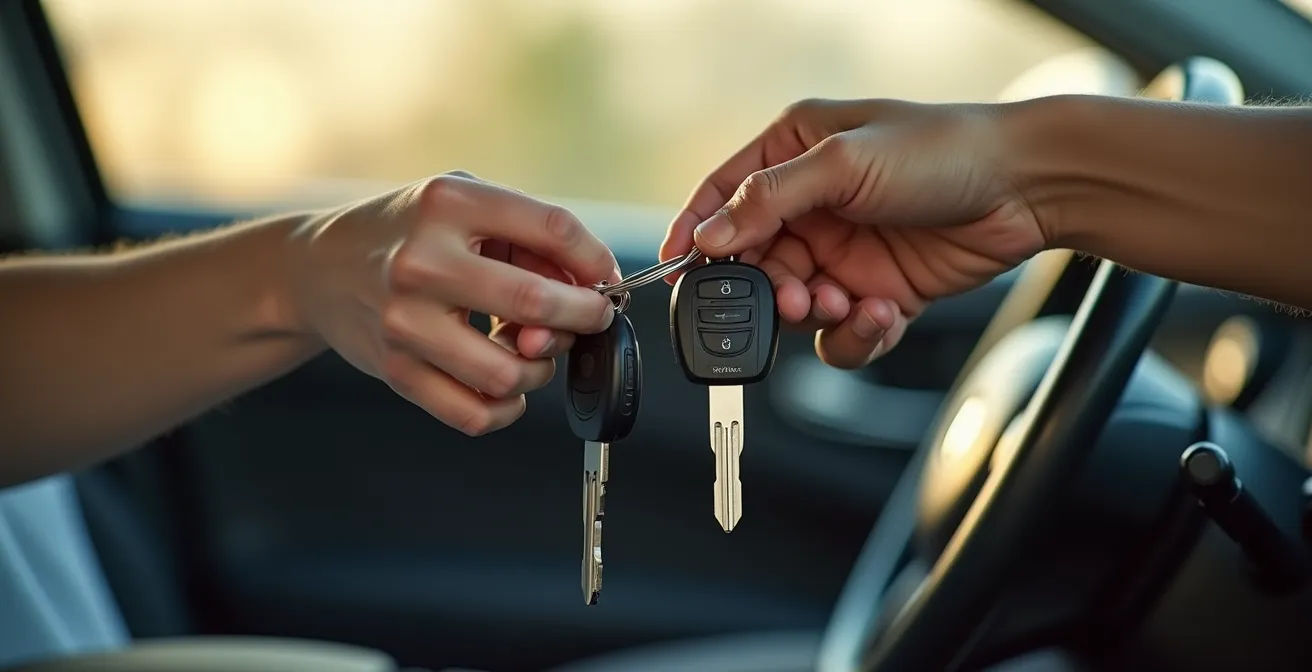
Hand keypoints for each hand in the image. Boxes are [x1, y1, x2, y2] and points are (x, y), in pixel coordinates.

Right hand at [289, 172, 620, 435]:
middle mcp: (423, 259)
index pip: (552, 227)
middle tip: (590, 318)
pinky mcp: (396, 369)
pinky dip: (506, 407)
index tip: (606, 278)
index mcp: (448, 203)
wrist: (316, 267)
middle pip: (535, 301)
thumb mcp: (461, 207)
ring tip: (534, 351)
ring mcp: (405, 319)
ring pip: (507, 371)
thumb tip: (590, 287)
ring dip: (540, 368)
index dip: (595, 259)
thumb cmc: (406, 234)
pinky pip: (474, 412)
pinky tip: (506, 386)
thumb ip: (525, 239)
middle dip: (582, 316)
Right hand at [660, 98, 1048, 368]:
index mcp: (793, 153)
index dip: (694, 233)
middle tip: (792, 297)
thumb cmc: (942, 149)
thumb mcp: (842, 162)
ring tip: (841, 303)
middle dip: (766, 290)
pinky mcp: (876, 292)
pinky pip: (841, 332)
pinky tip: (880, 314)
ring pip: (794, 305)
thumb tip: (707, 235)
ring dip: (811, 315)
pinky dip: (855, 335)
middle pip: (753, 263)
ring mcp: (843, 251)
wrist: (1026, 188)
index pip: (722, 195)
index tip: (674, 272)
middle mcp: (812, 204)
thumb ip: (768, 200)